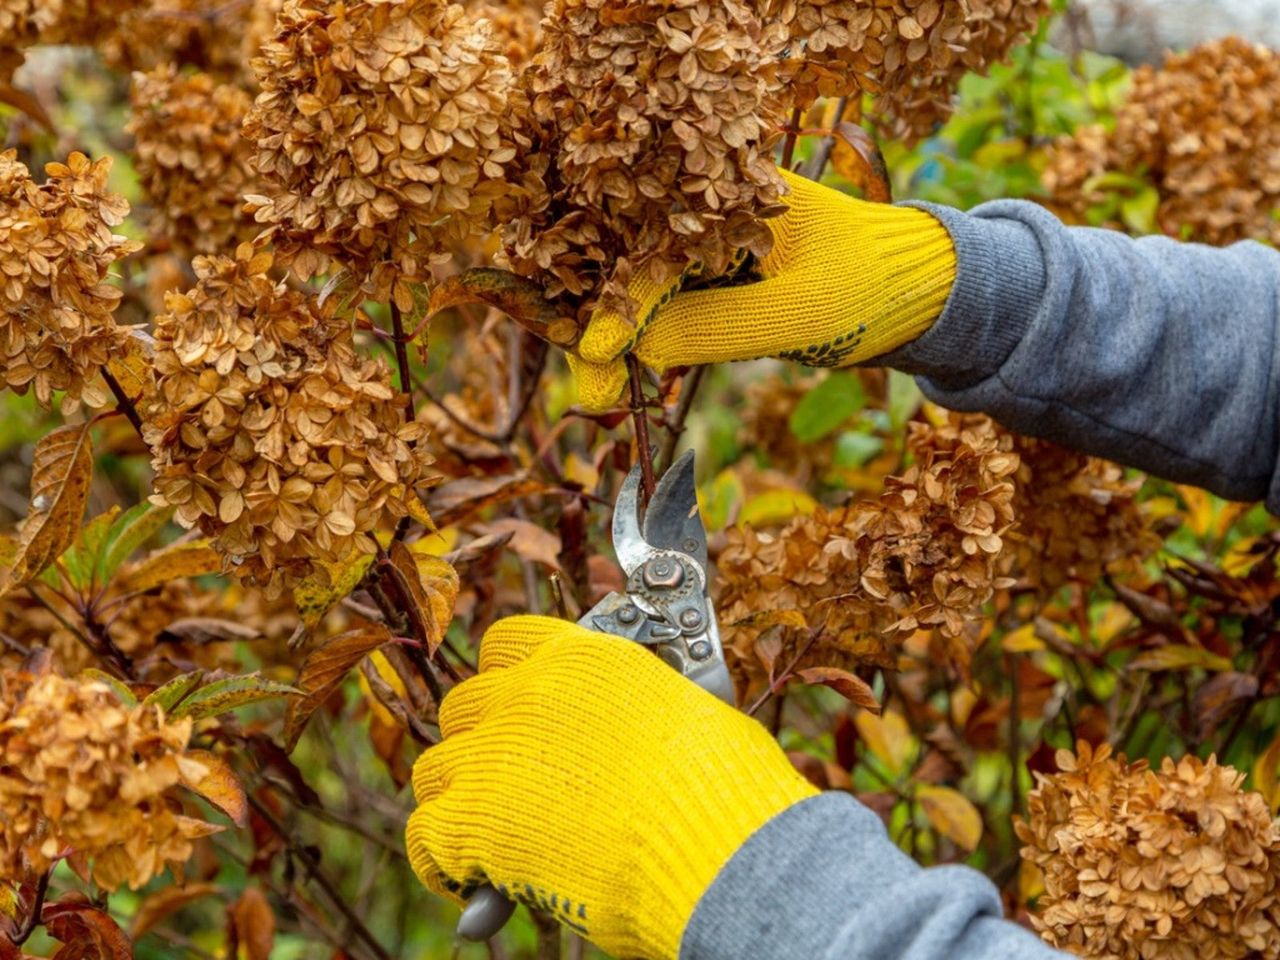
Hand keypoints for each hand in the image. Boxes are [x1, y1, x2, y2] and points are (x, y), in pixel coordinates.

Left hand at [405, 616, 816, 959]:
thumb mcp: (688, 713)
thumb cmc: (723, 788)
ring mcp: (492, 753)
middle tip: (514, 788)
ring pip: (435, 769)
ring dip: (459, 802)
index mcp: (582, 657)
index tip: (517, 713)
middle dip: (482, 745)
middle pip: (463, 707)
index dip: (506, 680)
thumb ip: (642, 710)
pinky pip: (425, 836)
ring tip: (496, 839)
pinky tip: (480, 885)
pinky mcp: (469, 819)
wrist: (715, 845)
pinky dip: (445, 864)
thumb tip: (662, 721)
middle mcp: (527, 692)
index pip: (505, 642)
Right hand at [569, 168, 956, 411]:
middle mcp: (715, 206)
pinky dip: (649, 341)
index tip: (592, 355)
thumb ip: (718, 325)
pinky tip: (626, 374)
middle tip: (589, 389)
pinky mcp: (722, 275)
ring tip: (599, 395)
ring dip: (622, 339)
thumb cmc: (871, 288)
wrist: (922, 292)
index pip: (657, 245)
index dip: (620, 303)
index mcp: (734, 189)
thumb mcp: (798, 312)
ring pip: (648, 290)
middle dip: (606, 325)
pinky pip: (671, 306)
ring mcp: (715, 242)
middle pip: (637, 263)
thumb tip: (636, 347)